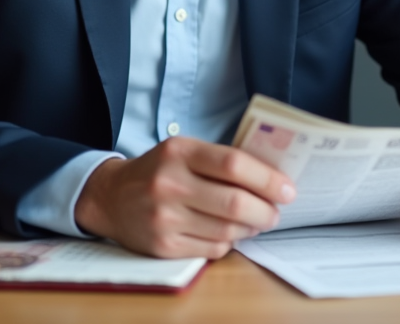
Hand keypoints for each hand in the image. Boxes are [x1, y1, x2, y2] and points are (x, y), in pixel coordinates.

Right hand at [73, 137, 295, 258]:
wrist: (111, 197)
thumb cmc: (159, 171)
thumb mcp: (183, 151)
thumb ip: (221, 159)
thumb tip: (271, 176)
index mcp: (179, 152)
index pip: (233, 164)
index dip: (267, 178)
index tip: (287, 189)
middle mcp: (169, 184)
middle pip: (235, 203)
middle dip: (266, 211)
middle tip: (276, 212)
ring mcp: (164, 217)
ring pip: (227, 230)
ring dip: (251, 228)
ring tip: (256, 221)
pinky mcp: (163, 245)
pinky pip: (212, 248)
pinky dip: (229, 241)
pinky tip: (228, 232)